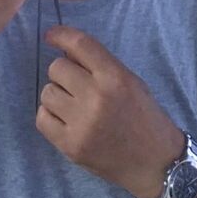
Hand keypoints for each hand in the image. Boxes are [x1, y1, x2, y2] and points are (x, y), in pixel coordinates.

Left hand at [36, 26, 182, 197]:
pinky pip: (42, 118)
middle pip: (57, 68)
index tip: (50, 35)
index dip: (60, 35)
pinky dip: (50, 116)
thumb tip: (65, 49)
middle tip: (76, 85)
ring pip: (47, 92)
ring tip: (73, 105)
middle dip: (64, 73)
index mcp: (115, 77)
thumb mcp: (131, 82)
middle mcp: (96, 97)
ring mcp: (81, 123)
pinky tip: (66, 120)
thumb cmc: (144, 117)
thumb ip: (100, 65)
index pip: (80, 45)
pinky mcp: (70, 145)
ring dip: (57, 95)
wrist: (155, 162)